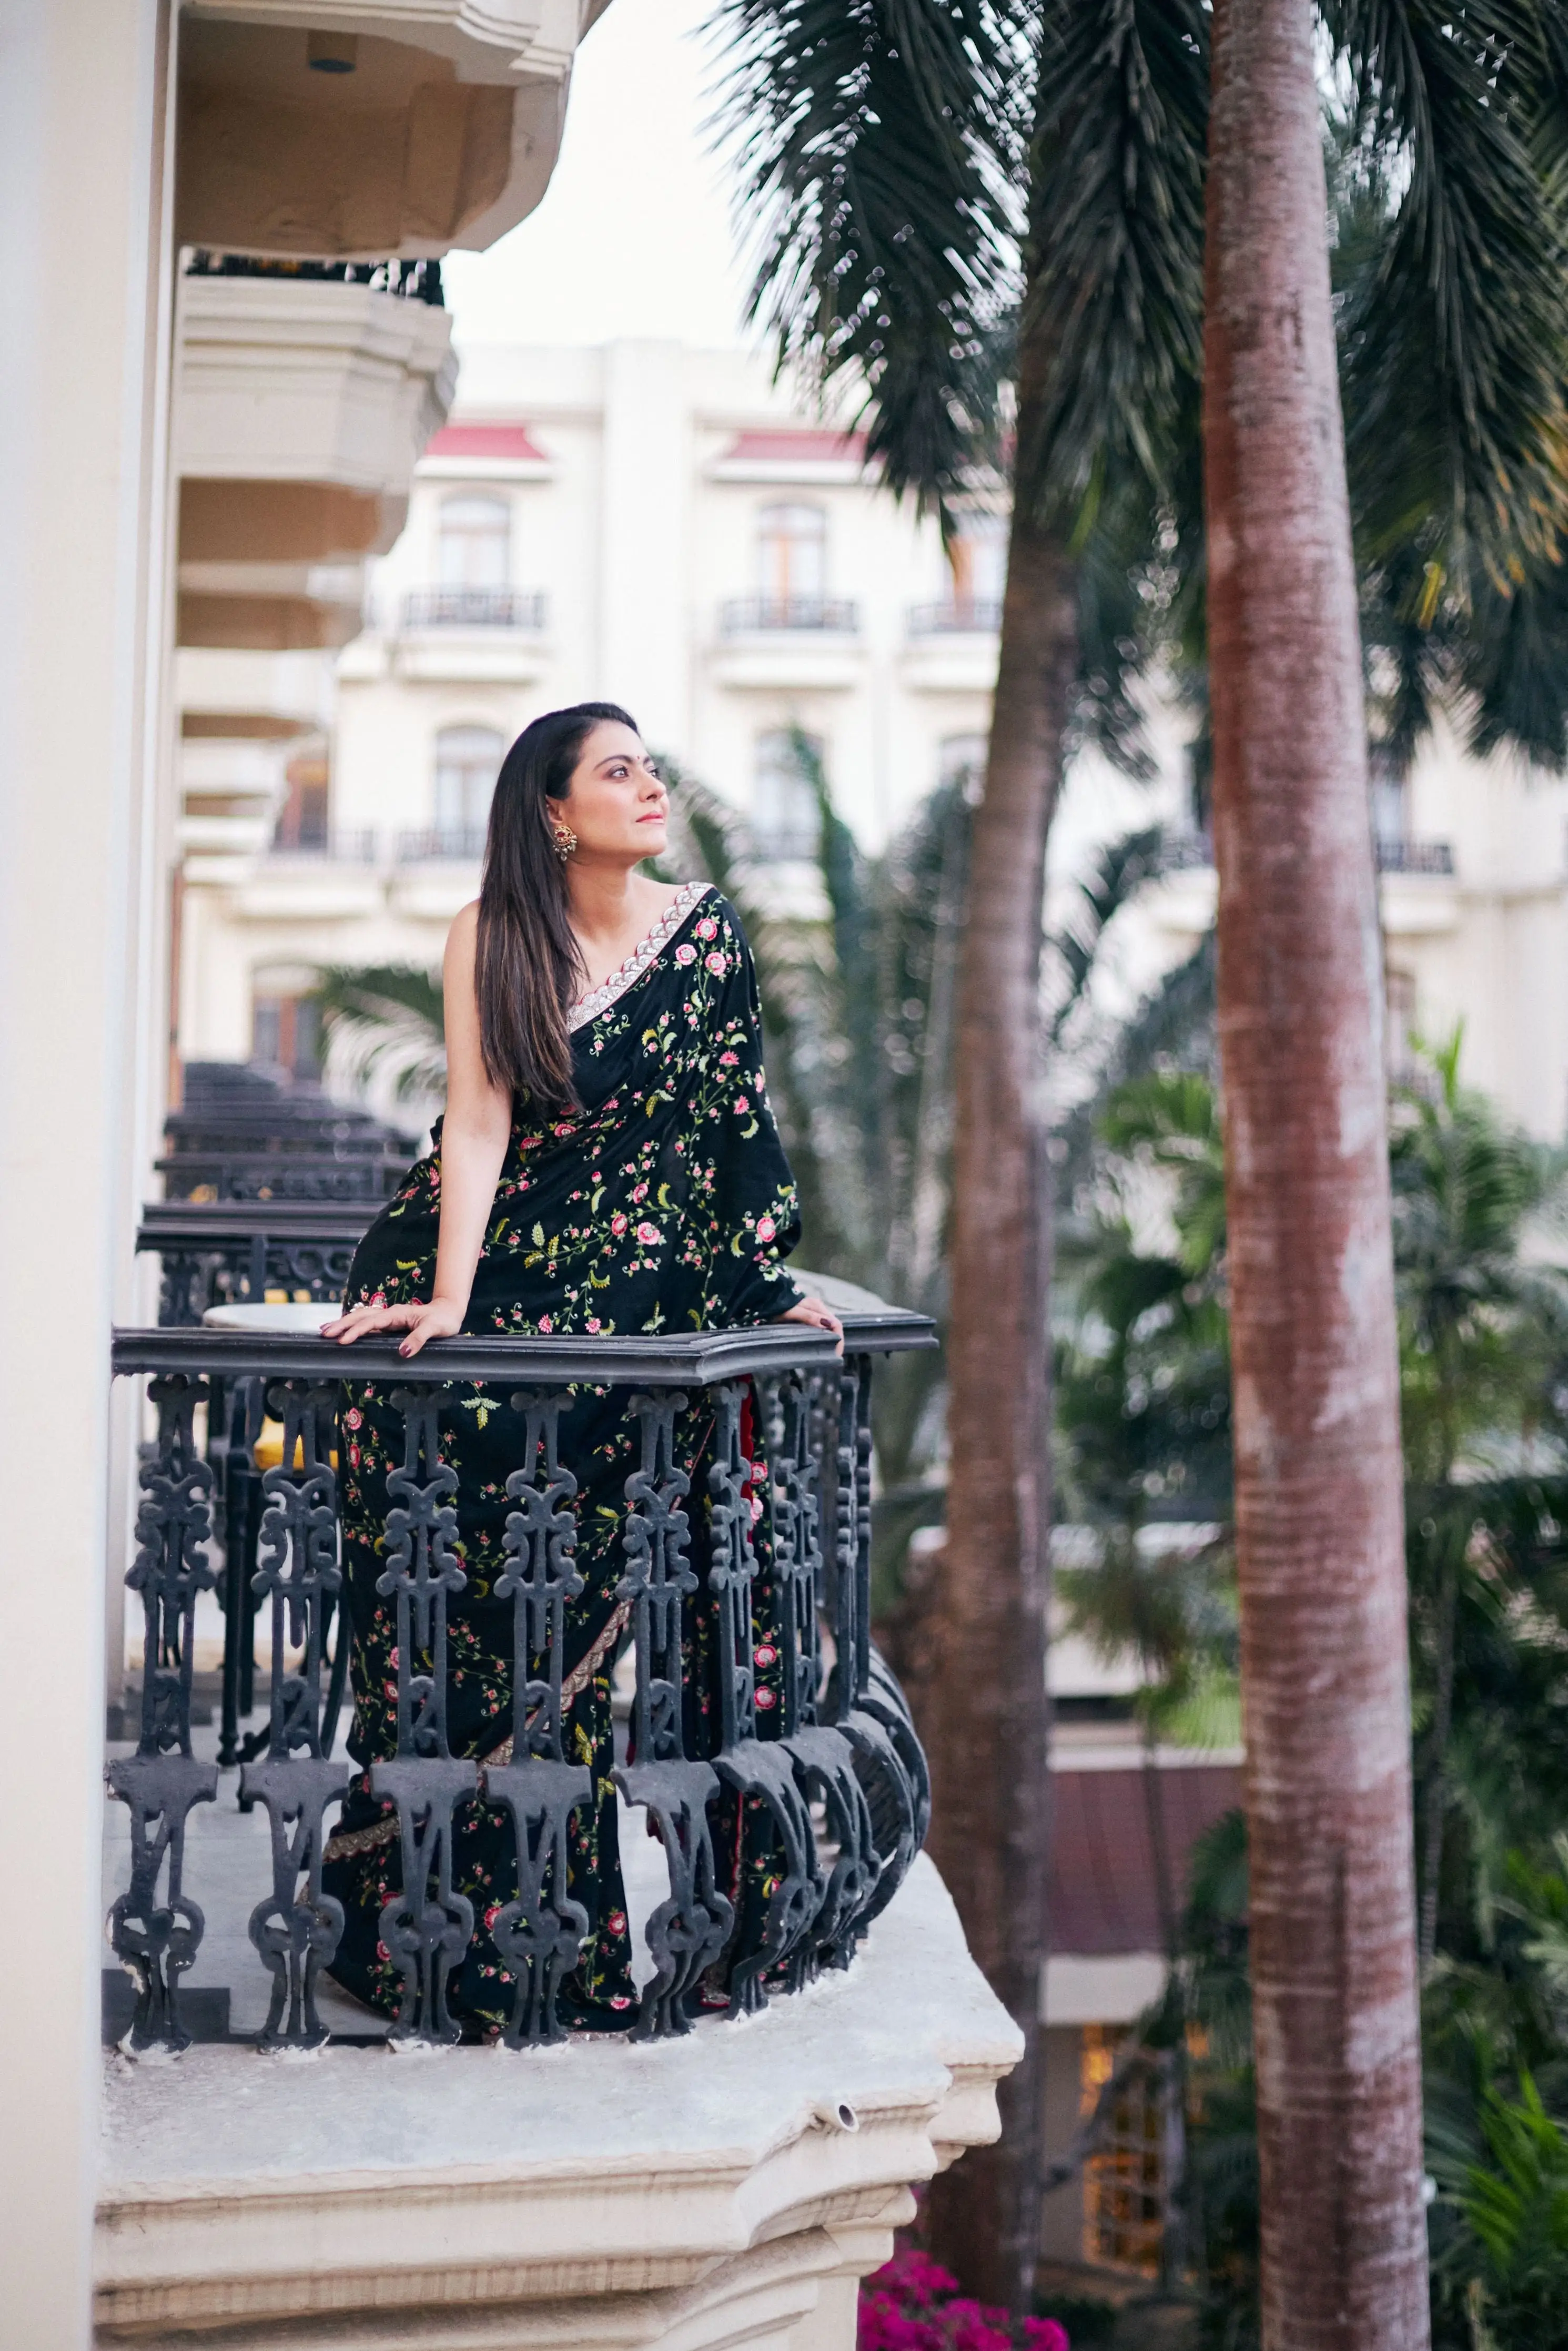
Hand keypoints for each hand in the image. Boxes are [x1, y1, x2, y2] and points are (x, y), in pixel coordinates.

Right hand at [320, 1294, 467, 1357]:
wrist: (449, 1310)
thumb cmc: (443, 1320)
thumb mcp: (434, 1329)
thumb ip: (419, 1339)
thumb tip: (402, 1353)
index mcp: (396, 1314)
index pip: (371, 1322)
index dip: (357, 1332)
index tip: (342, 1341)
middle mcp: (389, 1313)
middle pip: (360, 1316)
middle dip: (341, 1324)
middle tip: (323, 1334)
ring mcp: (388, 1317)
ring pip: (361, 1317)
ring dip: (343, 1323)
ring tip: (325, 1329)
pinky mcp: (389, 1322)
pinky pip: (367, 1322)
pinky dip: (353, 1324)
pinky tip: (344, 1330)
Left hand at [778, 1294, 843, 1354]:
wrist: (765, 1298)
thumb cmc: (777, 1305)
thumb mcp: (792, 1312)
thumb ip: (809, 1317)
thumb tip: (827, 1324)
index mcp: (817, 1306)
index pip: (836, 1324)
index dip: (839, 1340)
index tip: (836, 1355)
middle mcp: (818, 1308)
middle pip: (834, 1326)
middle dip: (836, 1342)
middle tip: (833, 1357)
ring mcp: (813, 1312)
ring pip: (828, 1327)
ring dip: (830, 1340)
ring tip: (827, 1354)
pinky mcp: (807, 1316)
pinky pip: (820, 1327)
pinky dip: (822, 1337)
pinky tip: (819, 1345)